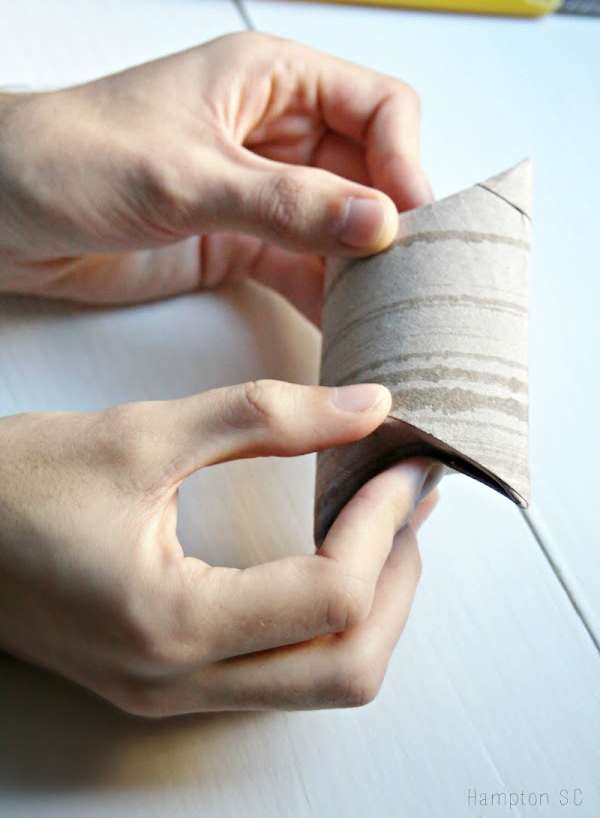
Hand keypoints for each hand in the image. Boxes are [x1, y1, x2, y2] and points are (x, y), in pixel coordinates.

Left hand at [0, 32, 430, 323]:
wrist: (3, 209)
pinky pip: (302, 265)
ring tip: (390, 311)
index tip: (414, 219)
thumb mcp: (187, 175)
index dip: (406, 160)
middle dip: (393, 221)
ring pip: (340, 225)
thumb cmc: (71, 155)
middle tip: (413, 276)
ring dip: (364, 266)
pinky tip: (345, 325)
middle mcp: (274, 133)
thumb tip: (376, 221)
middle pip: (368, 171)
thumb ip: (286, 202)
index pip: (377, 106)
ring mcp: (260, 191)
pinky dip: (326, 294)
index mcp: (269, 80)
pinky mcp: (239, 240)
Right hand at [0, 381, 438, 715]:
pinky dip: (322, 618)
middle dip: (397, 583)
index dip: (383, 523)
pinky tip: (327, 556)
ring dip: (368, 606)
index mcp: (169, 622)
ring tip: (380, 524)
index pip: (329, 596)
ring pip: (318, 681)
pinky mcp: (165, 677)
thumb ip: (265, 416)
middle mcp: (176, 679)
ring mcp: (170, 690)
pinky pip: (277, 671)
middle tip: (407, 503)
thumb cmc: (15, 485)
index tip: (402, 467)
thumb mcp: (143, 432)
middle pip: (345, 669)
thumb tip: (366, 407)